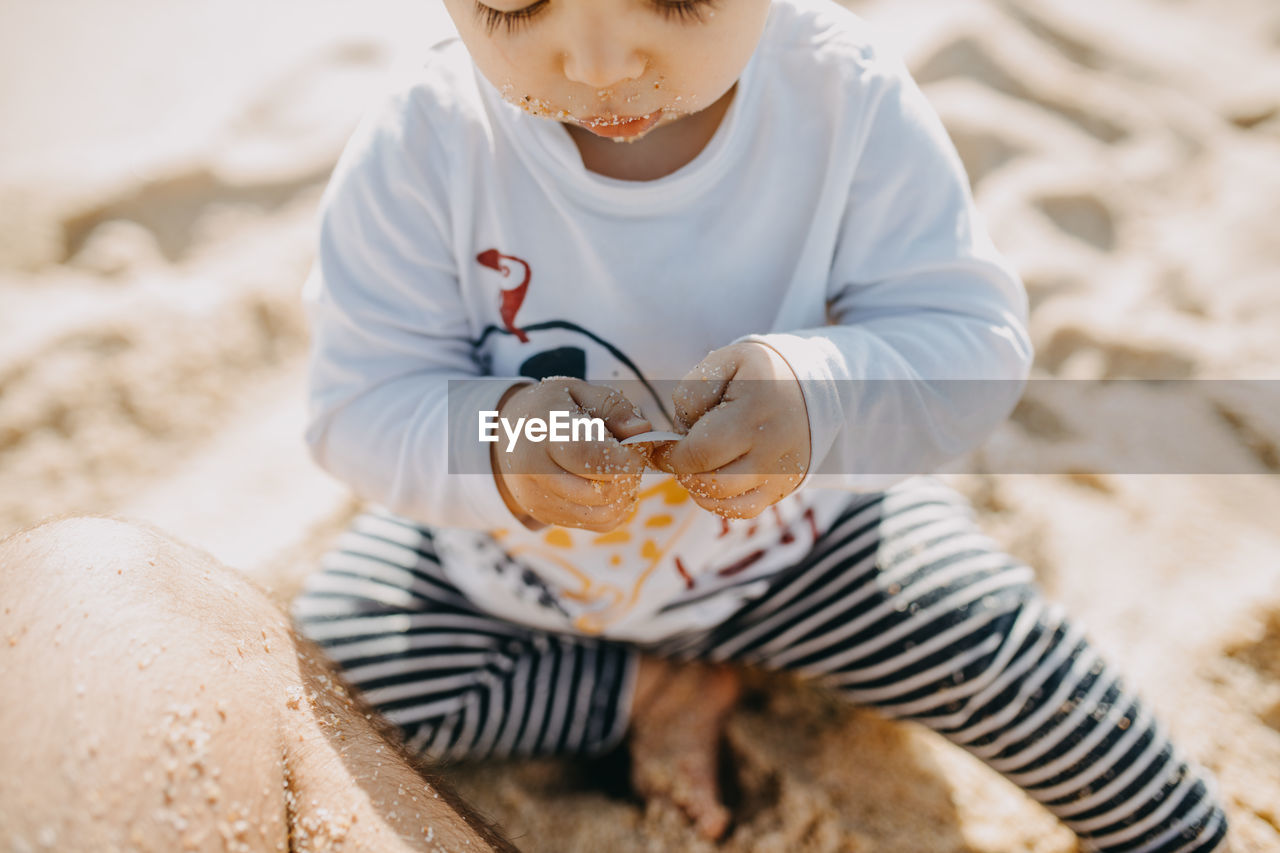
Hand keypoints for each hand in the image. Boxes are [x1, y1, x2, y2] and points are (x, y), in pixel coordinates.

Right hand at [491, 378, 653, 531]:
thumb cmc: (549, 409)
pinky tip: (609, 485)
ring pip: (603, 514)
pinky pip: (599, 524)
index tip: (639, 445)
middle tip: (629, 456)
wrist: (505, 435)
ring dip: (625, 494)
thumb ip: (612, 407)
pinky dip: (615, 508)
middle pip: (600, 491)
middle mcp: (536, 471)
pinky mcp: (546, 516)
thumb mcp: (577, 391)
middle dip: (629, 476)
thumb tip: (642, 430)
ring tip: (619, 470)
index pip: (591, 456)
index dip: (626, 457)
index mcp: (544, 431)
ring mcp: (539, 499)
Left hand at [651, 342, 809, 518]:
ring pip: (725, 502)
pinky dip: (720, 504)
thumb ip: (693, 392)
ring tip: (697, 466)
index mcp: (754, 411)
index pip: (701, 451)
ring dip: (698, 489)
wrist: (811, 388)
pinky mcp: (783, 487)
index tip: (661, 447)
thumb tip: (680, 433)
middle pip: (711, 481)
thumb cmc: (758, 375)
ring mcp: (780, 472)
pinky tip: (712, 483)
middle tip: (681, 454)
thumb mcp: (725, 361)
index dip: (671, 455)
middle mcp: (771, 447)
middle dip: (683, 471)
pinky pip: (744, 511)